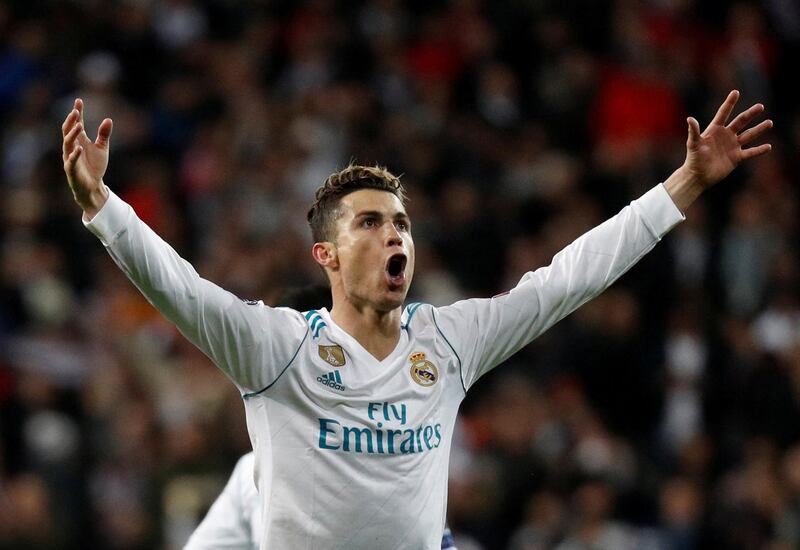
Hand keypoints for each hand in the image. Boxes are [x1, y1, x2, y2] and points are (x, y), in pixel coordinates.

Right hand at [62, 98, 112, 218]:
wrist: (93, 186)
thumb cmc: (95, 166)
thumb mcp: (102, 148)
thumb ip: (104, 135)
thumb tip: (108, 119)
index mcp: (79, 140)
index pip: (76, 124)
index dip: (77, 113)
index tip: (79, 101)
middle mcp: (72, 147)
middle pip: (68, 130)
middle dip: (71, 121)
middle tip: (75, 111)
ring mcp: (70, 157)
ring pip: (67, 143)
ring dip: (72, 134)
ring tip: (79, 125)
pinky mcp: (71, 169)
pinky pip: (71, 160)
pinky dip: (75, 154)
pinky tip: (80, 147)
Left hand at [684, 90, 771, 188]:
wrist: (698, 175)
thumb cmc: (693, 158)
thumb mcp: (693, 144)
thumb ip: (693, 131)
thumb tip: (689, 118)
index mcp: (715, 129)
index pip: (723, 113)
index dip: (729, 103)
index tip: (735, 92)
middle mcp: (726, 135)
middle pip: (740, 121)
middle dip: (750, 114)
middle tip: (760, 106)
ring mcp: (732, 146)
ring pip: (748, 135)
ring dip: (759, 129)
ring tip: (769, 122)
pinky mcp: (737, 157)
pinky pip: (750, 152)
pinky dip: (759, 150)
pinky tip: (768, 146)